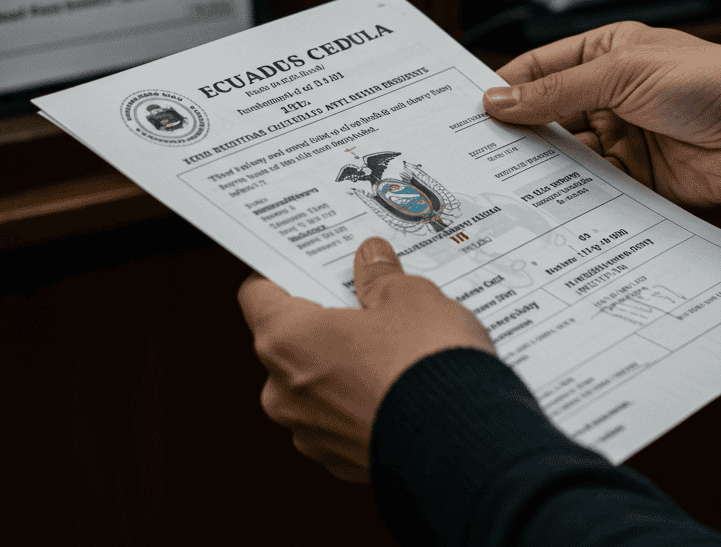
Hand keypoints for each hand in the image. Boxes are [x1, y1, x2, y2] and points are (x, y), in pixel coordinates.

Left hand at [237, 237, 494, 481]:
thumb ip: (381, 276)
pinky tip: (402, 386)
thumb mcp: (409, 296)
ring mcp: (312, 433)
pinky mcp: (342, 462)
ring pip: (317, 385)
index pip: (258, 295)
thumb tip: (372, 259)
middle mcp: (285, 393)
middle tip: (365, 301)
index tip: (306, 265)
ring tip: (395, 347)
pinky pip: (344, 419)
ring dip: (345, 365)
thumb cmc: (424, 367)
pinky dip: (365, 402)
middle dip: (324, 321)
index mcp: (286, 340)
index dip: (281, 274)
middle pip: (290, 342)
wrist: (463, 446)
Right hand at [483, 21, 720, 208]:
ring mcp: (622, 137)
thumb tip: (497, 101)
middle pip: (547, 116)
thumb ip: (556, 91)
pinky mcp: (636, 177)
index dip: (506, 90)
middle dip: (518, 134)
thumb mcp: (623, 75)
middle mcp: (610, 95)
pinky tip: (548, 202)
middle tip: (478, 154)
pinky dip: (572, 194)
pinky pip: (593, 186)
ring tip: (506, 182)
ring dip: (543, 167)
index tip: (470, 113)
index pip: (540, 70)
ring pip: (566, 155)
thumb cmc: (708, 82)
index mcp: (606, 54)